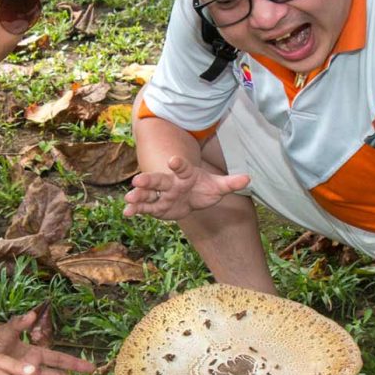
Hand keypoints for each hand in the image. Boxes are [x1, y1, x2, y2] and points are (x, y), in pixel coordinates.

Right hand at [122, 155, 249, 219]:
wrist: (191, 196)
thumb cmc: (203, 188)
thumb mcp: (218, 186)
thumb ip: (230, 183)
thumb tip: (248, 178)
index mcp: (185, 175)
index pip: (181, 167)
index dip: (178, 163)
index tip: (173, 160)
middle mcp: (170, 183)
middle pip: (159, 180)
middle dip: (149, 180)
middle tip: (138, 179)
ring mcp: (161, 194)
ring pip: (148, 194)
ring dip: (138, 195)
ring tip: (128, 199)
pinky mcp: (155, 206)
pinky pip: (144, 207)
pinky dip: (135, 210)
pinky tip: (126, 214)